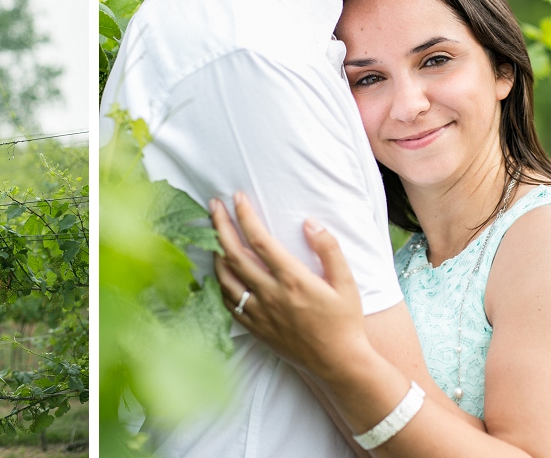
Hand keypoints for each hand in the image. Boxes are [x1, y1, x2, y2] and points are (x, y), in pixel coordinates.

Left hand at [211, 192, 368, 377]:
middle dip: (220, 225)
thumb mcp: (346, 282)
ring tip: (213, 234)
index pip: (259, 240)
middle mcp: (271, 294)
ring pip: (224, 277)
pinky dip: (219, 282)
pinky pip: (227, 301)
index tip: (237, 197)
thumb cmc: (345, 321)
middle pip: (234, 253)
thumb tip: (309, 222)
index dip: (244, 215)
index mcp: (293, 279)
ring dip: (215, 252)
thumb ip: (329, 249)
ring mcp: (259, 313)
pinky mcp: (254, 327)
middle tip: (213, 205)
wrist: (338, 363)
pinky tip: (220, 270)